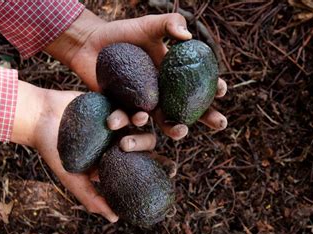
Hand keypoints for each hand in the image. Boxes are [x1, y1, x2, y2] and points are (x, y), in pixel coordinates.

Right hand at [10, 81, 156, 221]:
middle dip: (145, 144)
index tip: (172, 172)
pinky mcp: (112, 101)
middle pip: (146, 142)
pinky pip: (128, 104)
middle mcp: (119, 139)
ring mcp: (118, 120)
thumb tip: (114, 219)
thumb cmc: (54, 150)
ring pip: (139, 122)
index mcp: (116, 157)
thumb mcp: (72, 177)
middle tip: (128, 145)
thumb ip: (91, 196)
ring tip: (123, 125)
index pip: (144, 163)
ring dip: (138, 124)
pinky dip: (129, 110)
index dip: (161, 166)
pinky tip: (127, 114)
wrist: (39, 117)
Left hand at [45, 9, 227, 140]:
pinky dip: (131, 123)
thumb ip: (169, 23)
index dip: (215, 89)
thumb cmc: (123, 33)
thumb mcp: (148, 25)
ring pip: (164, 123)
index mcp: (174, 76)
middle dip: (208, 118)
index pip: (201, 84)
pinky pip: (130, 122)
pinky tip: (133, 120)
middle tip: (220, 123)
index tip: (222, 90)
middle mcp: (164, 94)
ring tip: (178, 130)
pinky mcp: (124, 111)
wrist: (90, 44)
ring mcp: (145, 105)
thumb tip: (188, 36)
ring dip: (175, 130)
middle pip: (191, 110)